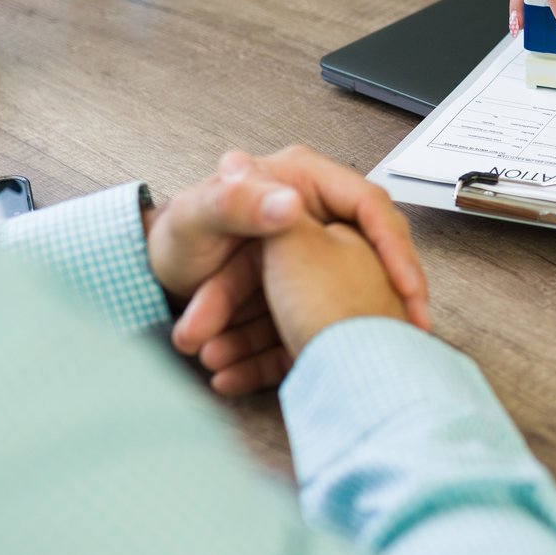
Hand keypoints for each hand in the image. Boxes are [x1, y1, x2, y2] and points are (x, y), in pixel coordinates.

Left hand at [161, 147, 427, 394]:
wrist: (149, 278)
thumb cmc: (175, 236)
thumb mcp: (200, 216)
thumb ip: (239, 203)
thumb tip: (290, 203)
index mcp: (302, 181)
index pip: (369, 205)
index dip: (394, 246)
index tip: (405, 287)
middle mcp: (313, 218)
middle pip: (369, 256)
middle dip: (383, 301)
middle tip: (403, 333)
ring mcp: (309, 260)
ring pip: (339, 298)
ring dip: (326, 335)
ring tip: (327, 359)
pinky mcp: (298, 297)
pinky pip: (312, 323)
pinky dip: (298, 352)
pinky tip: (279, 373)